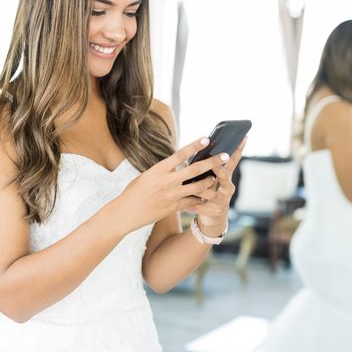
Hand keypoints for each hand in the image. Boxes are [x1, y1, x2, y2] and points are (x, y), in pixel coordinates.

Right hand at [115, 137, 231, 230]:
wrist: (125, 213)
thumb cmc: (134, 192)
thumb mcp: (146, 175)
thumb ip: (163, 170)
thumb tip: (177, 163)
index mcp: (158, 170)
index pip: (180, 155)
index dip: (194, 146)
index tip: (207, 139)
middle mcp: (167, 182)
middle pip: (194, 170)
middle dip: (212, 162)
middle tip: (225, 156)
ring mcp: (172, 195)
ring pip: (197, 187)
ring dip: (210, 182)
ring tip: (218, 178)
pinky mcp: (174, 207)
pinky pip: (192, 202)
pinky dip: (202, 199)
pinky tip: (209, 197)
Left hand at [187, 137, 246, 236]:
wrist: (213, 218)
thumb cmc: (209, 192)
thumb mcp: (210, 179)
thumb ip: (207, 166)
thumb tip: (199, 148)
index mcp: (226, 176)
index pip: (233, 160)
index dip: (238, 149)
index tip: (242, 137)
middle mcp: (228, 187)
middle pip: (224, 175)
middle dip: (219, 168)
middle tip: (217, 162)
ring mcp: (222, 200)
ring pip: (209, 191)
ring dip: (199, 188)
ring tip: (190, 185)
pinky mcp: (214, 211)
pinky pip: (199, 205)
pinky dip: (191, 204)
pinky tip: (183, 204)